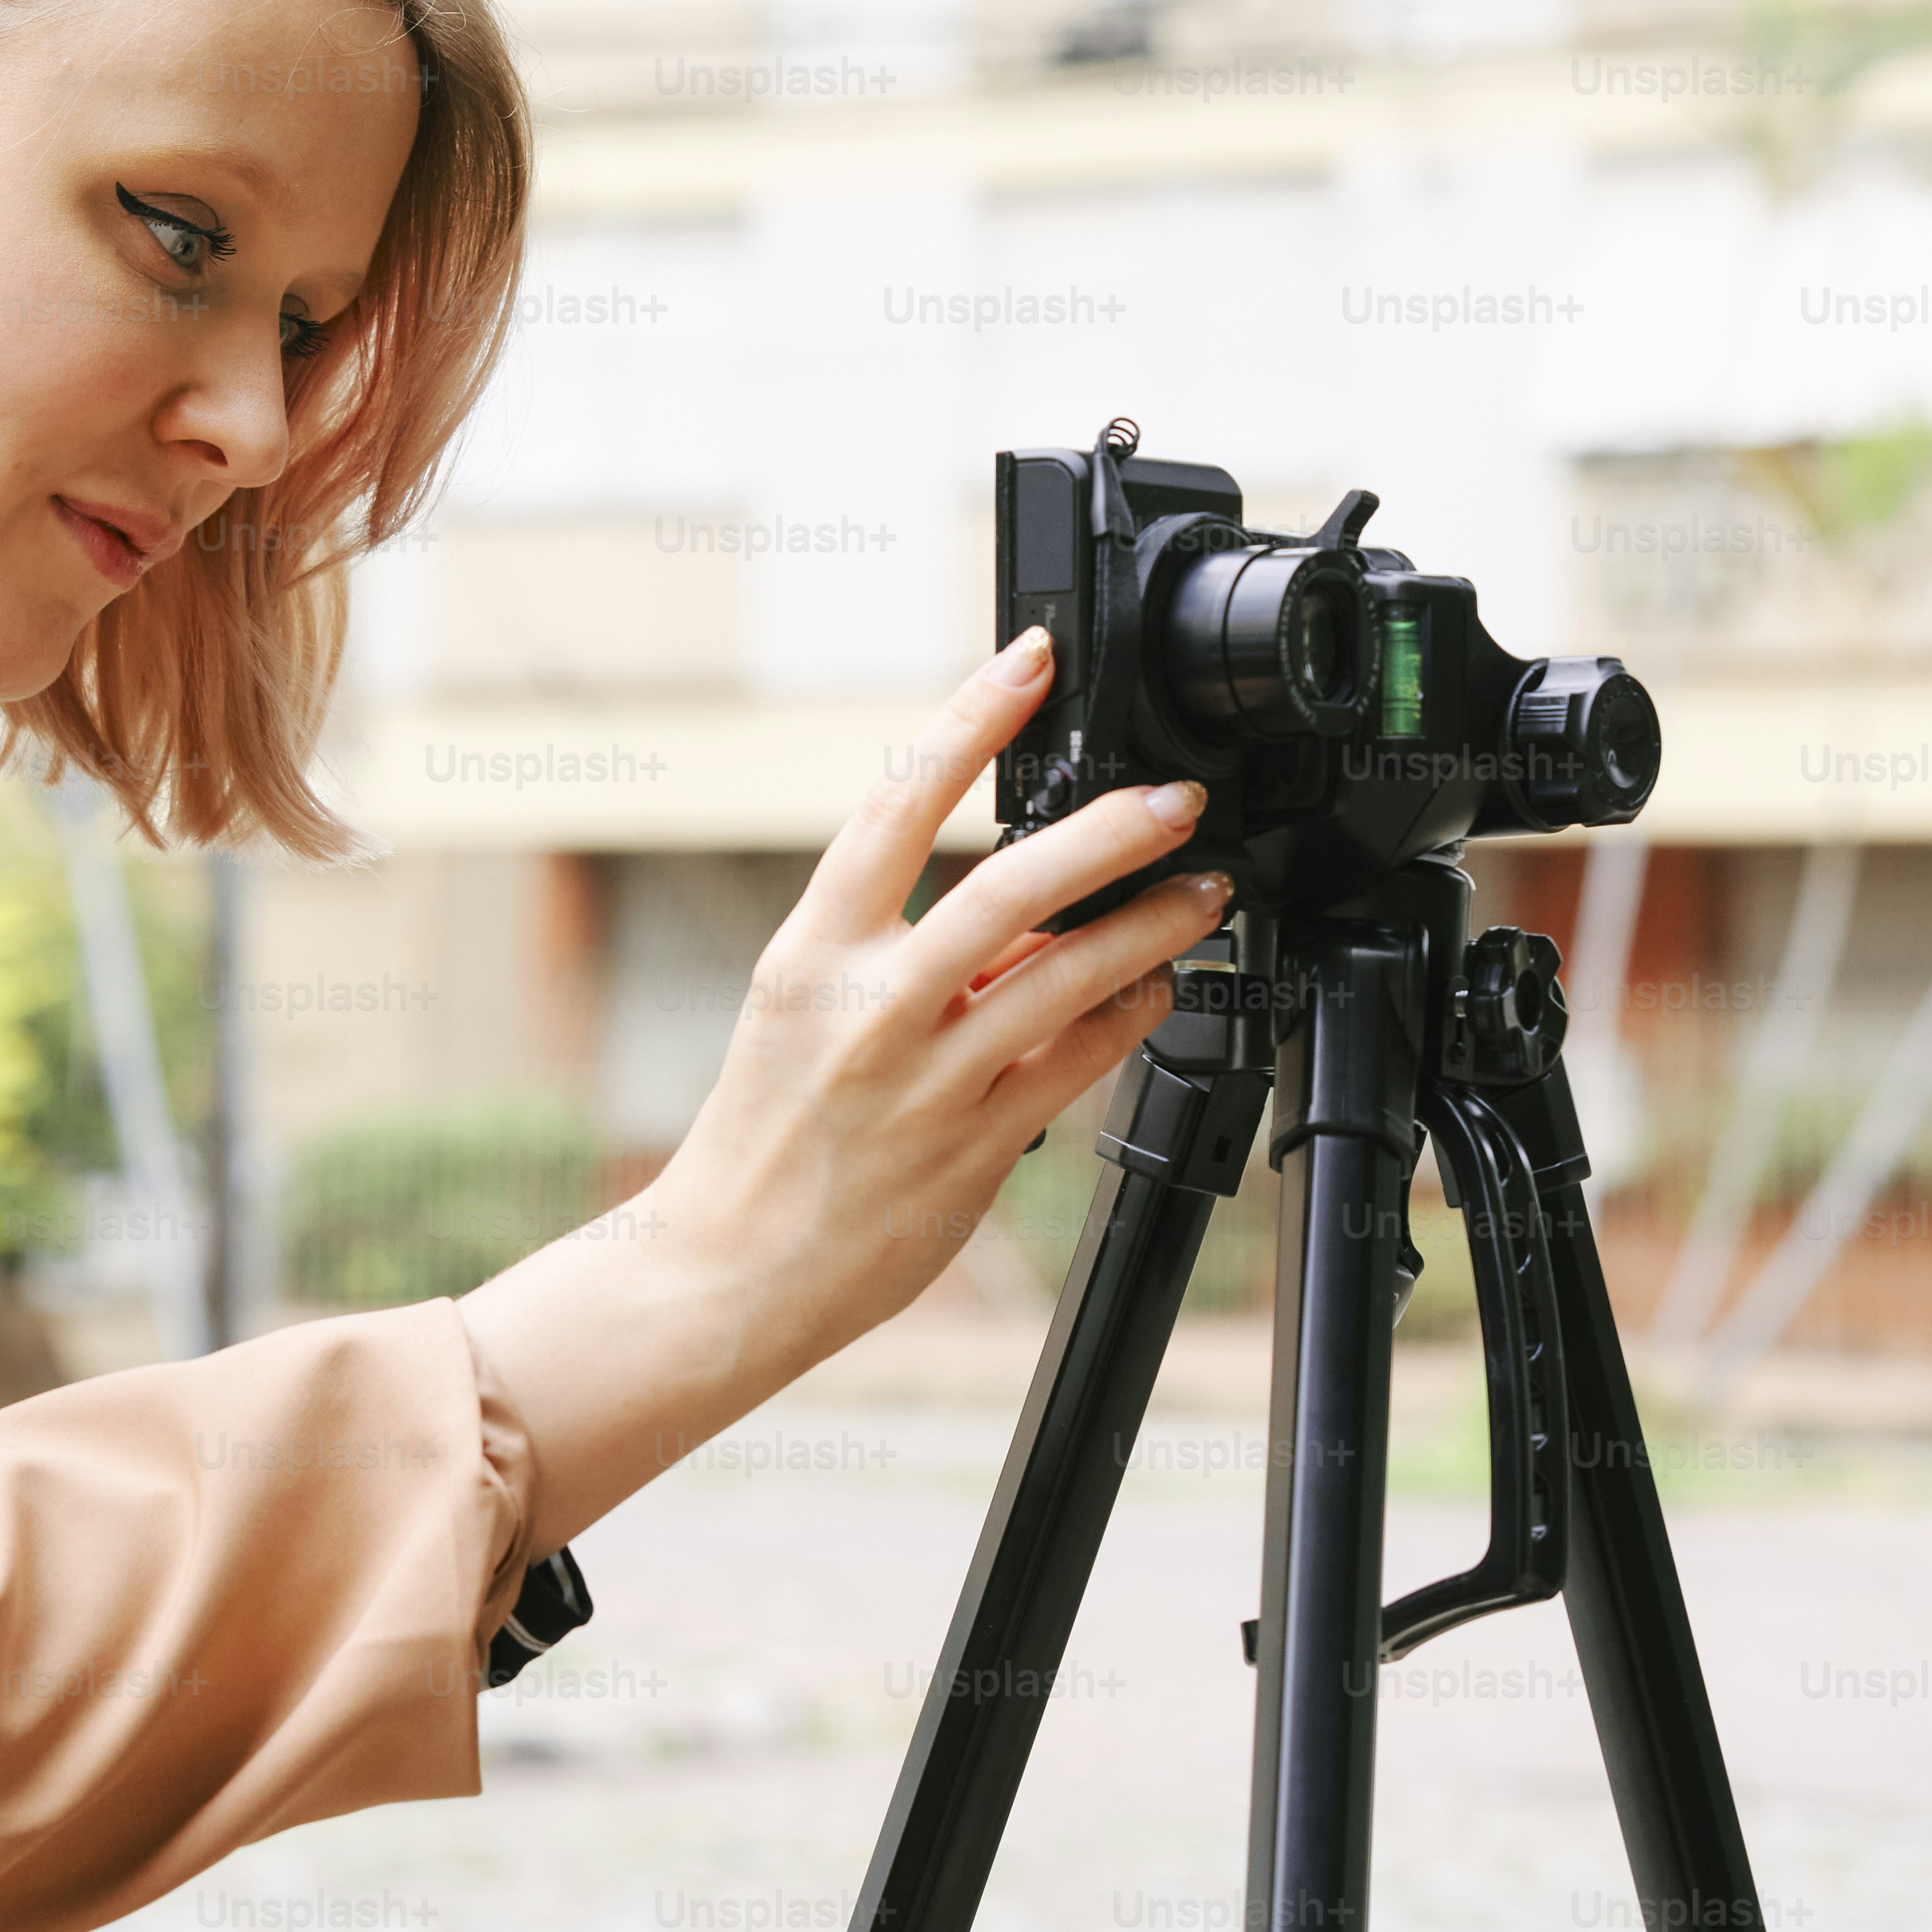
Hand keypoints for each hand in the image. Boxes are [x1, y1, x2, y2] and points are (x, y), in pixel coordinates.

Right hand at [646, 623, 1231, 1363]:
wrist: (728, 1269)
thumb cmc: (766, 1136)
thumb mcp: (802, 1014)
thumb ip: (903, 953)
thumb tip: (1022, 906)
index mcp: (810, 954)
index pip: (895, 806)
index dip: (968, 721)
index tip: (1029, 663)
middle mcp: (868, 1009)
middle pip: (1008, 889)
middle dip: (1107, 833)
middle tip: (1172, 798)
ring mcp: (926, 1081)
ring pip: (1065, 977)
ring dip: (1150, 926)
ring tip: (1203, 892)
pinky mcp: (975, 1148)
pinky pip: (1077, 1062)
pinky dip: (1129, 1014)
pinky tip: (1159, 988)